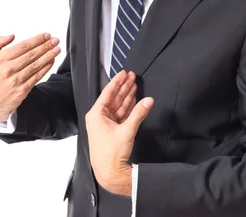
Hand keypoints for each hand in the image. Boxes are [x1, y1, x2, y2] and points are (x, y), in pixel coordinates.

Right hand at [0, 33, 60, 122]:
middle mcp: (8, 69)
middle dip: (45, 46)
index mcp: (0, 59)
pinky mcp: (22, 90)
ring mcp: (16, 80)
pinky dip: (45, 68)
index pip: (22, 46)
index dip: (36, 40)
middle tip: (55, 40)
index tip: (45, 35)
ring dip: (48, 56)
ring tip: (56, 49)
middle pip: (31, 55)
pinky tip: (51, 61)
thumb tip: (11, 36)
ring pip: (36, 65)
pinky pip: (37, 77)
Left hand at [85, 70, 153, 195]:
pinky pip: (121, 115)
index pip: (107, 93)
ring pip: (118, 106)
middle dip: (123, 87)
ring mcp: (105, 124)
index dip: (117, 82)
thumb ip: (138, 114)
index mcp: (96, 114)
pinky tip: (134, 100)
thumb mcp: (126, 131)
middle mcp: (99, 117)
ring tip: (134, 85)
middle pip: (113, 98)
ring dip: (126, 96)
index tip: (124, 73)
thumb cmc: (111, 153)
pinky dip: (128, 108)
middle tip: (132, 76)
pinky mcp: (112, 131)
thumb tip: (149, 100)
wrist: (110, 173)